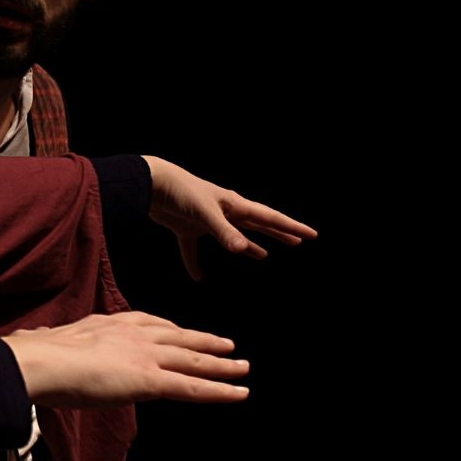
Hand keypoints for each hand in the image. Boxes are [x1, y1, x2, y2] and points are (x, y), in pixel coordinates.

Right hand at [2, 311, 248, 408]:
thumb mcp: (41, 341)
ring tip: (243, 366)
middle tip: (226, 343)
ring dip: (222, 364)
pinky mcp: (151, 380)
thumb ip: (42, 341)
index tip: (178, 329)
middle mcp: (130, 333)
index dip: (167, 327)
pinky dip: (220, 391)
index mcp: (105, 323)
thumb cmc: (33, 355)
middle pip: (177, 336)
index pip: (145, 321)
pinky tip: (239, 393)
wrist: (41, 361)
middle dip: (203, 340)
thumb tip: (25, 341)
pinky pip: (194, 387)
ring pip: (193, 360)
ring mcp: (144, 355)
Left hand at [143, 157, 318, 279]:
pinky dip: (196, 263)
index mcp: (234, 205)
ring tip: (262, 256)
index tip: (311, 235)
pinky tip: (199, 277)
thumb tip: (244, 251)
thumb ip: (225, 232)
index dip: (291, 227)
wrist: (149, 183)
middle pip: (257, 224)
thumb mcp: (206, 213)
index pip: (270, 217)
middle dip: (277, 233)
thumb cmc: (181, 192)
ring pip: (233, 236)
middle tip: (298, 242)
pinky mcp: (186, 227)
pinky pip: (194, 249)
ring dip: (248, 245)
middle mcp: (224, 211)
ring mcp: (206, 220)